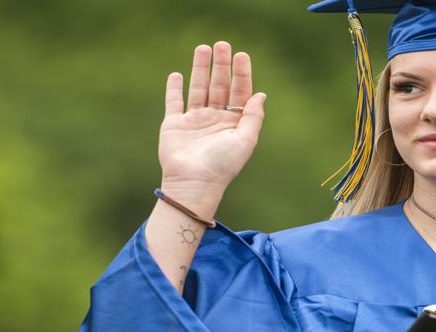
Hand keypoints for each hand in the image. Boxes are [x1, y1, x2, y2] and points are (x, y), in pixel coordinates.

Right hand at [158, 41, 267, 190]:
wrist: (193, 182)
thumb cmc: (223, 165)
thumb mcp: (245, 140)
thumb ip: (253, 117)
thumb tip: (261, 94)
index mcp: (234, 124)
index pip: (240, 93)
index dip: (242, 74)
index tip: (242, 55)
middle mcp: (215, 120)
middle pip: (220, 86)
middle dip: (221, 66)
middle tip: (222, 45)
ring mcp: (194, 121)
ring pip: (198, 89)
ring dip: (201, 69)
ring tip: (203, 48)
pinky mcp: (174, 125)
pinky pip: (174, 103)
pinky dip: (174, 89)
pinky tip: (178, 74)